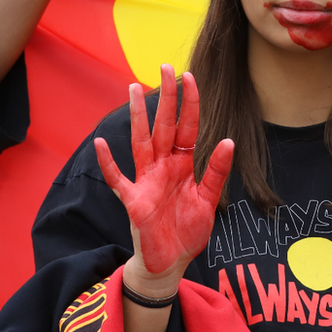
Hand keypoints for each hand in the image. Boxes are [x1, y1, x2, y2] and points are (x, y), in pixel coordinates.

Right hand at [96, 64, 233, 276]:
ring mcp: (146, 182)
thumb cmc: (187, 230)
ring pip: (141, 142)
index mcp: (183, 165)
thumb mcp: (209, 200)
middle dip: (165, 98)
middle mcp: (163, 167)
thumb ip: (217, 171)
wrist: (171, 263)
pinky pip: (117, 179)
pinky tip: (101, 144)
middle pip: (163, 126)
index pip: (187, 128)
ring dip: (138, 117)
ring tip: (135, 89)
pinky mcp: (133, 201)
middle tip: (165, 67)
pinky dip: (109, 163)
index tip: (190, 77)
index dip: (189, 104)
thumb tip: (229, 140)